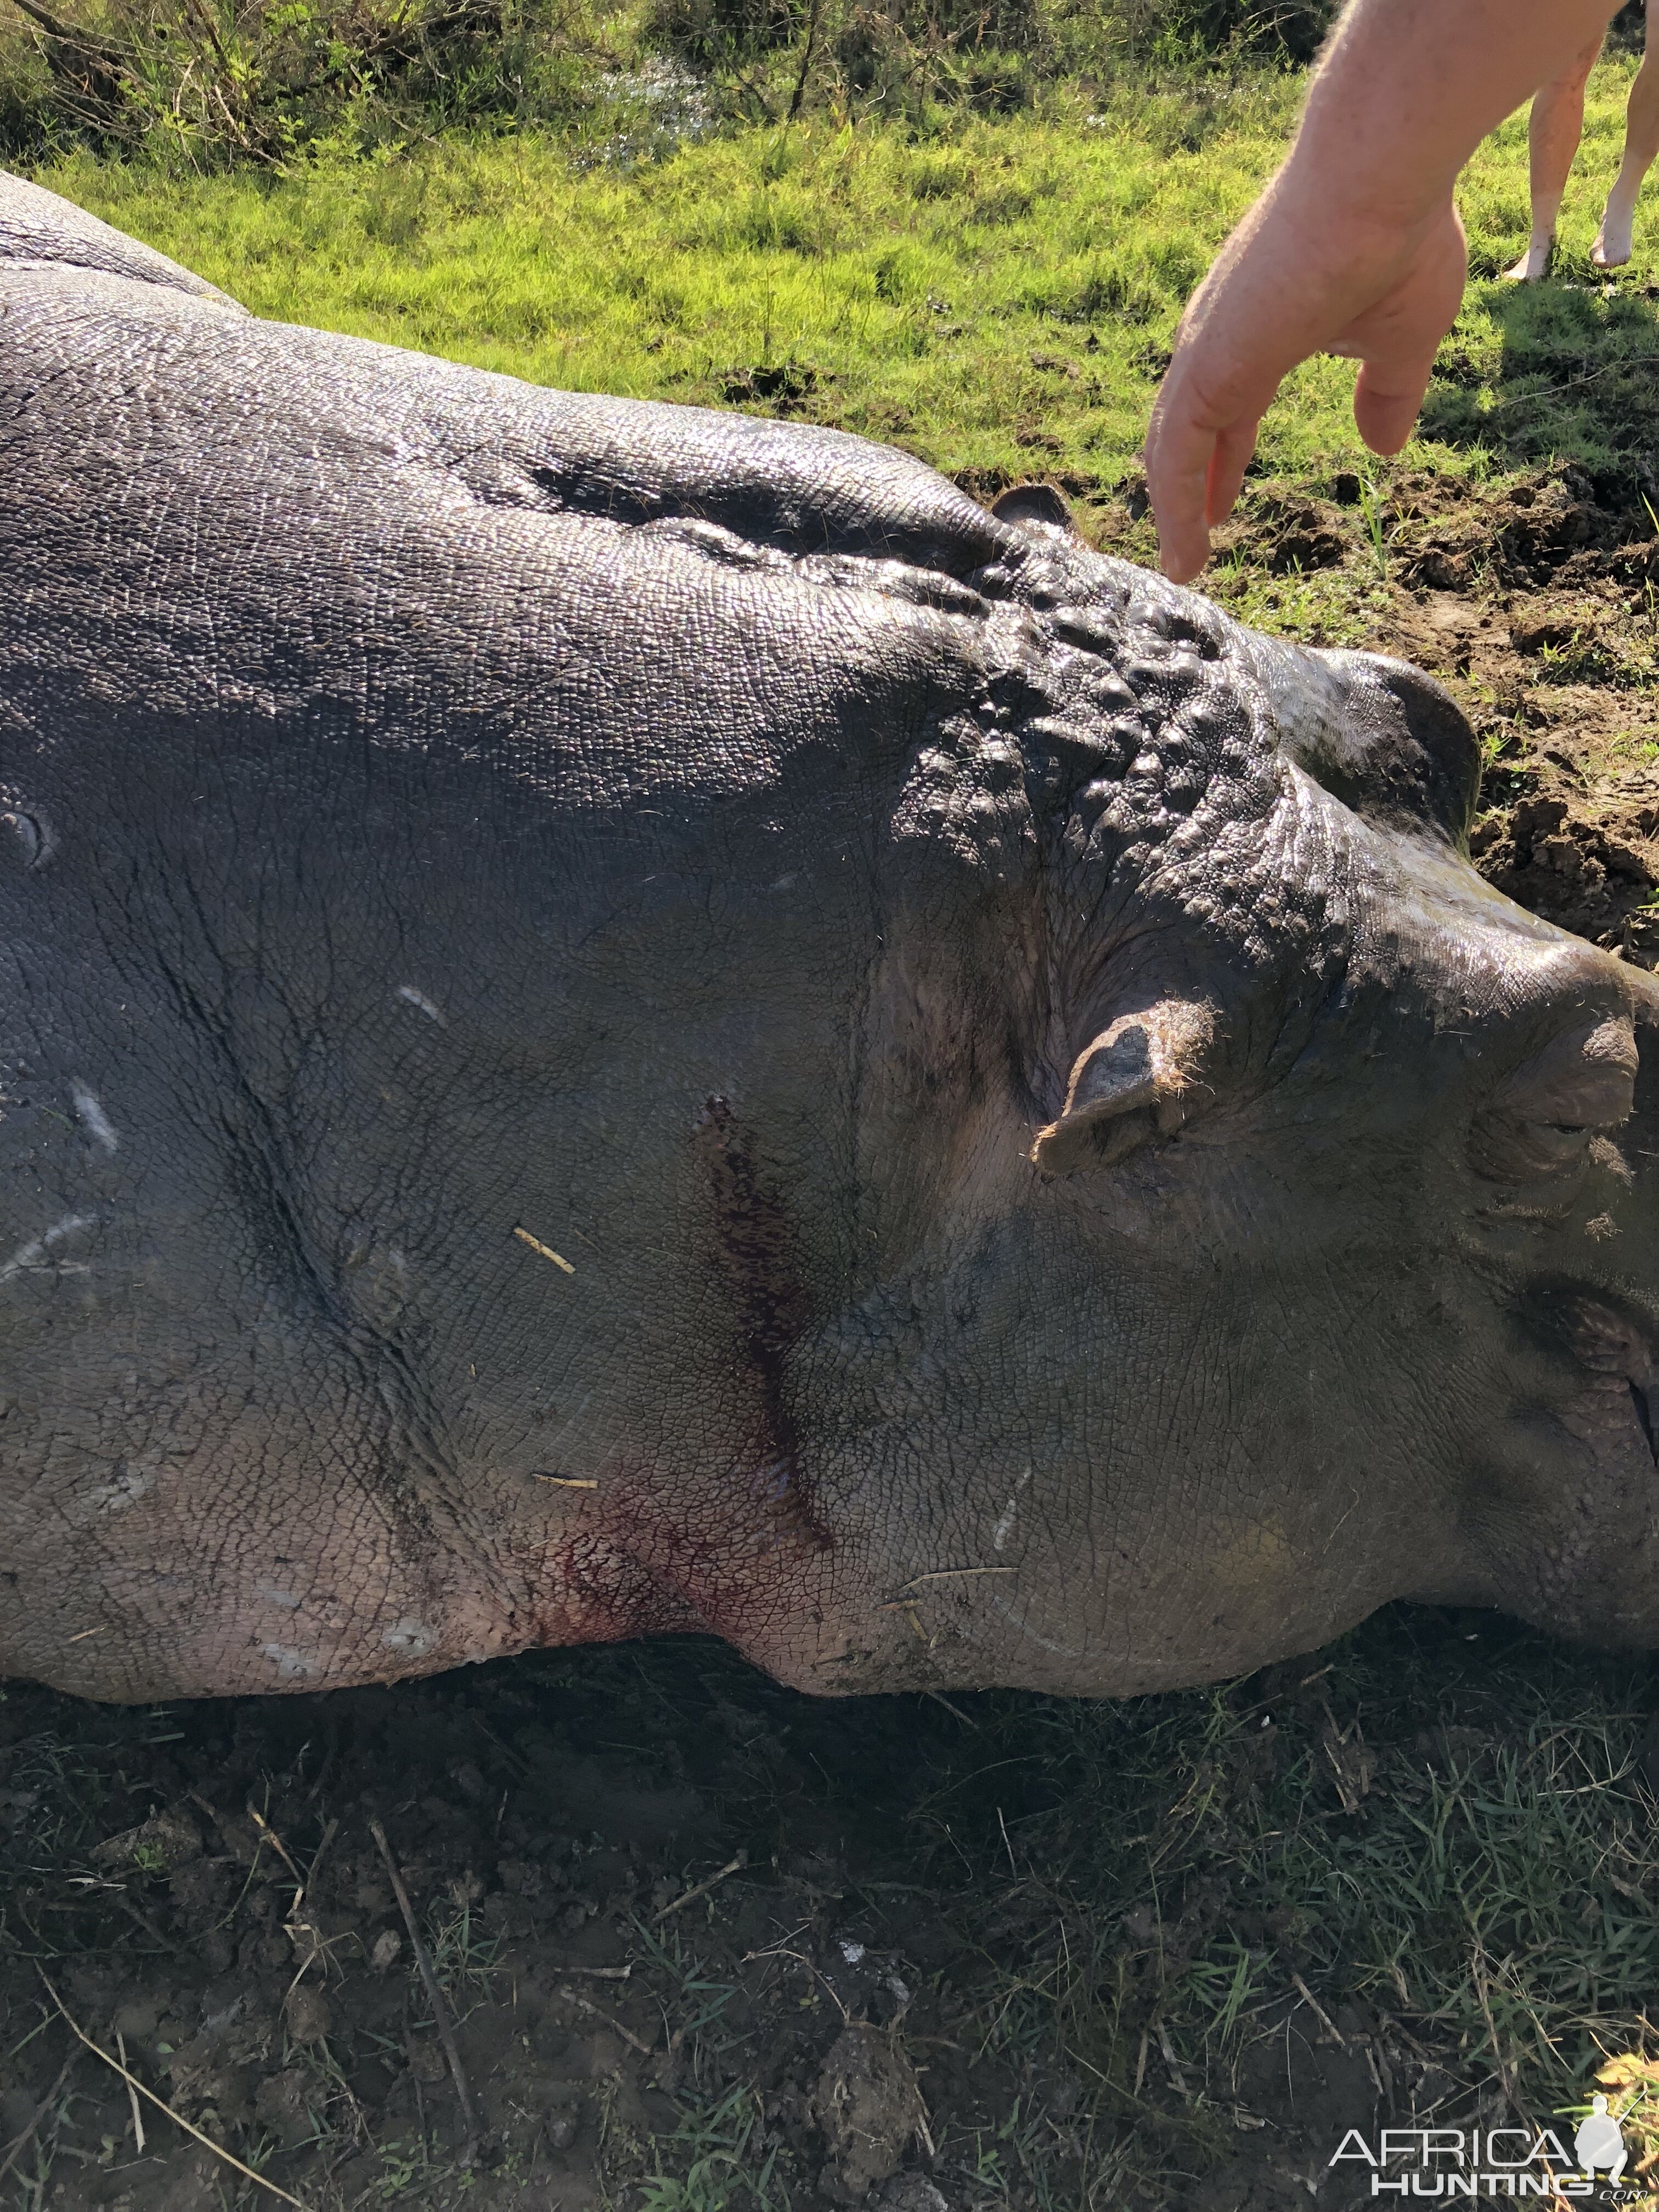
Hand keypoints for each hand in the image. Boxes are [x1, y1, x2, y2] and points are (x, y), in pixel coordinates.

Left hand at [1145, 186, 1467, 582]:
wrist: (1381, 178)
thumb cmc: (1398, 239)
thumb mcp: (1403, 338)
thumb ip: (1388, 393)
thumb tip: (1385, 447)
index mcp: (1257, 330)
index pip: (1224, 410)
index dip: (1221, 461)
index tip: (1220, 505)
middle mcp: (1218, 338)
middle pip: (1186, 431)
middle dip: (1186, 488)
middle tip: (1188, 542)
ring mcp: (1206, 350)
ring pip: (1172, 448)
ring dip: (1174, 511)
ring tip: (1182, 565)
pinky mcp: (1206, 368)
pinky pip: (1176, 457)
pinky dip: (1175, 508)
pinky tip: (1185, 555)